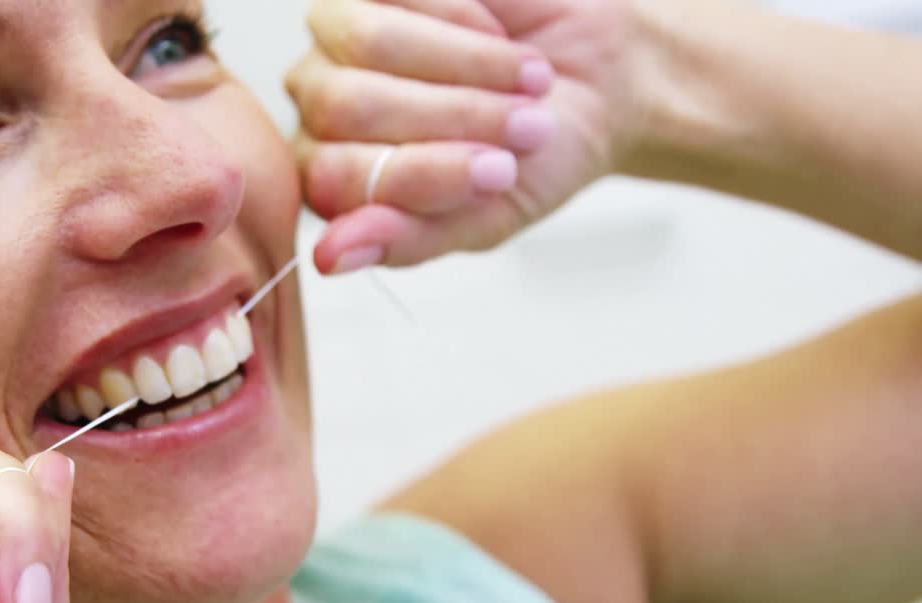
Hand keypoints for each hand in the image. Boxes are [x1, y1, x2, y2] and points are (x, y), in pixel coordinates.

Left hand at [288, 0, 647, 271]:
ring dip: (466, 66)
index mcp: (330, 175)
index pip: (332, 178)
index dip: (421, 175)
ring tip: (529, 80)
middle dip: (452, 117)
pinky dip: (468, 17)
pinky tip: (500, 33)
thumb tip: (330, 259)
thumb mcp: (484, 217)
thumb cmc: (533, 158)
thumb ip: (407, 239)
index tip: (501, 175)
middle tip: (524, 127)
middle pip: (349, 106)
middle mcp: (320, 101)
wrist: (601, 84)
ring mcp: (340, 33)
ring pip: (368, 41)